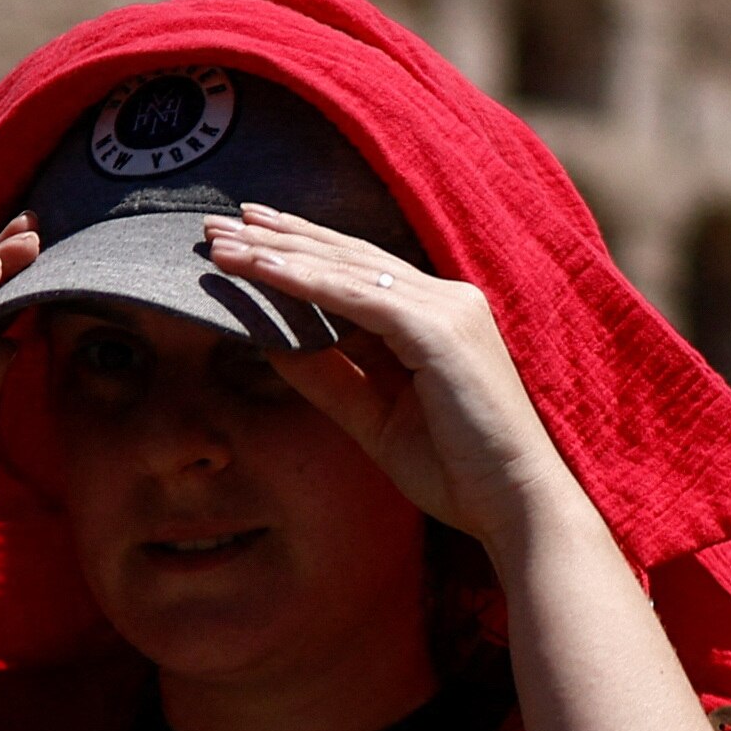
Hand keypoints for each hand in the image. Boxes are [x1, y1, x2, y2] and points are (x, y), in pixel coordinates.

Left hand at [201, 205, 590, 555]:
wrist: (515, 507)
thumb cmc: (457, 471)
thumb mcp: (375, 419)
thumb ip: (329, 378)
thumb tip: (270, 345)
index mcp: (437, 316)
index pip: (357, 271)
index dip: (299, 250)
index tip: (246, 237)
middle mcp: (446, 299)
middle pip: (347, 256)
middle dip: (278, 236)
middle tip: (215, 223)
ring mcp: (446, 309)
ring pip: (346, 268)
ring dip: (278, 251)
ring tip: (221, 241)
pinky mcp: (438, 331)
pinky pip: (357, 297)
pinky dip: (305, 281)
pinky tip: (261, 269)